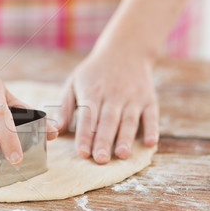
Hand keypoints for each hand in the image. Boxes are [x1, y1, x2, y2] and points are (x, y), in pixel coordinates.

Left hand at [56, 48, 158, 163]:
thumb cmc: (94, 72)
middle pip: (108, 121)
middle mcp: (113, 96)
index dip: (85, 136)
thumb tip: (57, 129)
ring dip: (126, 138)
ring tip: (122, 155)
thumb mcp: (74, 82)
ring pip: (129, 120)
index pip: (88, 117)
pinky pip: (151, 116)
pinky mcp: (149, 100)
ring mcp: (133, 98)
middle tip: (101, 160)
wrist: (126, 50)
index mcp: (92, 92)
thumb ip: (66, 107)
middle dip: (104, 141)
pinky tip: (150, 143)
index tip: (82, 153)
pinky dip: (152, 129)